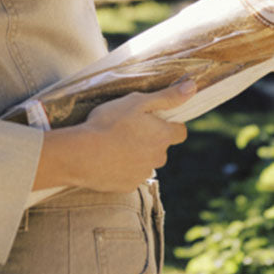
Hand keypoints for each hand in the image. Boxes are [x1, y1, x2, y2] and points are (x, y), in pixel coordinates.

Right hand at [33, 79, 195, 194]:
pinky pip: (130, 175)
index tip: (155, 120)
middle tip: (128, 130)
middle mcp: (158, 157)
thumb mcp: (137, 102)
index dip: (170, 124)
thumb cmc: (108, 123)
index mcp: (162, 136)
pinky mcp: (127, 186)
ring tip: (114, 145)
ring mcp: (142, 173)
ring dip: (136, 155)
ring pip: (145, 162)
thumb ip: (166, 96)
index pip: (180, 132)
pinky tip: (107, 159)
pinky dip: (122, 168)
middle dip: (150, 140)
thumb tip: (192, 87)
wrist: (82, 154)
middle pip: (161, 148)